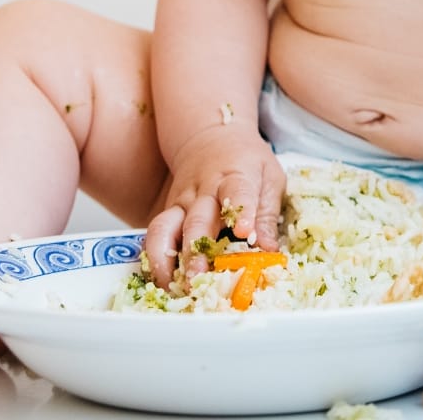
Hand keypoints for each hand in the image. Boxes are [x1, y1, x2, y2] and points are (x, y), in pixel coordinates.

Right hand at [142, 124, 285, 287]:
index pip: (238, 192)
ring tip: (172, 286)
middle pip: (197, 220)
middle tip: (198, 278)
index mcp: (236, 177)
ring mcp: (182, 201)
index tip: (244, 231)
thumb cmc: (246, 161)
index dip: (242, 212)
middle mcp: (204, 190)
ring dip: (166, 258)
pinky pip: (155, 235)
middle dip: (196, 251)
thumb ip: (268, 213)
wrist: (210, 136)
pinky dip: (154, 258)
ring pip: (165, 227)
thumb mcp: (269, 176)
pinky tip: (160, 281)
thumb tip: (269, 250)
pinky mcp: (168, 211)